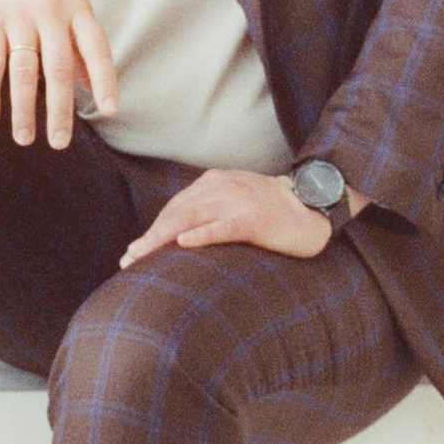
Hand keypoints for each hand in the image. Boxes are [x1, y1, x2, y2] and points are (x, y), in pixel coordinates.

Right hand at [0, 0, 117, 146]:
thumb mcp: (73, 2)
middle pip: (58, 68)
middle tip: (59, 143)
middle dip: (60, 109)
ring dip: (23, 109)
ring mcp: (19, 15)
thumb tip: (96, 90)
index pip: (96, 48)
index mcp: (78, 9)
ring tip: (25, 139)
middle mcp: (51, 12)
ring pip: (23, 71)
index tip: (110, 110)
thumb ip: (83, 45)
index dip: (105, 80)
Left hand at [119, 170, 367, 266]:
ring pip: (190, 219)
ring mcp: (237, 201)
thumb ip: (210, 213)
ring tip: (142, 256)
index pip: (175, 208)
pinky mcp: (253, 219)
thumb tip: (179, 238)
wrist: (314, 206)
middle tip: (129, 261)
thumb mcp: (235, 204)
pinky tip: (182, 244)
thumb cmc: (274, 213)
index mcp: (214, 183)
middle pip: (176, 214)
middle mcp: (221, 188)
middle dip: (150, 238)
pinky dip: (201, 234)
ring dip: (162, 239)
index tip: (133, 253)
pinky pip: (222, 226)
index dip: (153, 231)